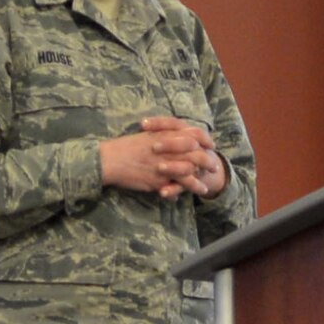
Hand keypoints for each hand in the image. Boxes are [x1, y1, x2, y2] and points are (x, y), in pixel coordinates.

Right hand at [100, 117, 223, 198]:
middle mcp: (168, 146)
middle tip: (214, 164)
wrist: (109, 160)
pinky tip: (200, 190)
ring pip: (193, 166)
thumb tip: (170, 137)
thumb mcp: (144, 136)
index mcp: (165, 133)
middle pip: (197, 150)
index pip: (193, 133)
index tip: (209, 145)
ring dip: (203, 172)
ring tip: (209, 178)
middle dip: (208, 157)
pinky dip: (194, 186)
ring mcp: (166, 162)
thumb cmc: (123, 148)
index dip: (204, 139)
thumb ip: (160, 136)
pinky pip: (182, 182)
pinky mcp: (162, 177)